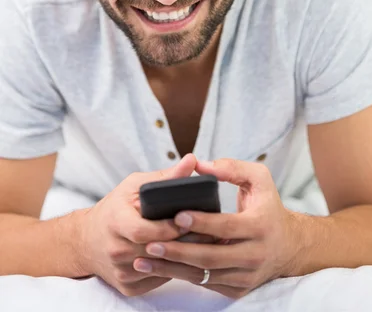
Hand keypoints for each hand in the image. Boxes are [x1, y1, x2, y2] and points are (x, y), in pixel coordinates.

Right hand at [78, 153, 196, 296]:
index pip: (144, 231)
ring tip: (205, 243)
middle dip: (184, 241)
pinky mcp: (128, 287)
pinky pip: (158, 280)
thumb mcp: (134, 186)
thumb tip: (192, 161)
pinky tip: (188, 257)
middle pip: (157, 250)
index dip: (169, 226)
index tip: (191, 218)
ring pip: (161, 268)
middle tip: (209, 231)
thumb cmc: (114, 208)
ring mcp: (122, 272)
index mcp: (116, 222)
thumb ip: (165, 176)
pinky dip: (174, 269)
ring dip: (184, 257)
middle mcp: (116, 250)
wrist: (86, 240)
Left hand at [134, 158, 298, 298]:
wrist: (289, 245)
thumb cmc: (268, 206)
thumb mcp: (260, 179)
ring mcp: (246, 276)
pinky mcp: (238, 289)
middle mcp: (254, 255)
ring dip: (172, 268)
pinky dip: (182, 276)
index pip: (226, 226)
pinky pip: (206, 283)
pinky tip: (160, 268)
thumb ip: (232, 168)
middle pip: (210, 256)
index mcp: (260, 225)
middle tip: (149, 244)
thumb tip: (201, 164)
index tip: (176, 215)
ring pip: (204, 274)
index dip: (201, 222)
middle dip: (178, 251)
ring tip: (144, 260)